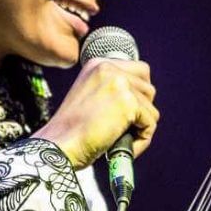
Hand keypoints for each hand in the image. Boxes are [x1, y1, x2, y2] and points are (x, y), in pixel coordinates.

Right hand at [32, 58, 158, 168]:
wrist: (59, 146)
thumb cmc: (72, 131)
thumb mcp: (90, 97)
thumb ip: (112, 90)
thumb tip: (144, 98)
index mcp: (98, 64)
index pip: (140, 71)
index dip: (138, 95)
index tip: (128, 113)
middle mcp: (109, 68)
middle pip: (149, 89)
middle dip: (142, 111)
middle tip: (124, 128)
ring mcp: (119, 83)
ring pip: (151, 108)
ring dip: (141, 127)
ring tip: (120, 138)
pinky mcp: (128, 103)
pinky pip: (150, 123)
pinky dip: (141, 140)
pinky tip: (122, 145)